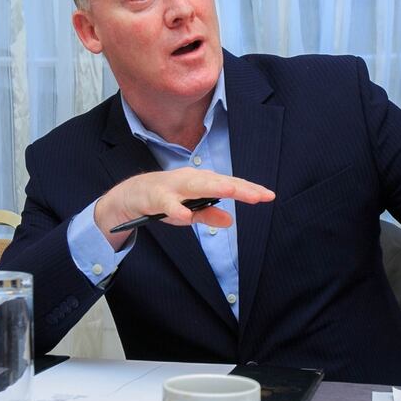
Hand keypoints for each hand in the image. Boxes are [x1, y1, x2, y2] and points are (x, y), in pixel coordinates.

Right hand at [94, 167, 274, 248]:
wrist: (131, 195)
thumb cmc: (164, 201)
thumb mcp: (189, 211)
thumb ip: (208, 215)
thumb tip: (230, 221)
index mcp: (200, 181)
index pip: (228, 184)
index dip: (248, 189)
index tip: (268, 195)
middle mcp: (190, 179)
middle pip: (218, 183)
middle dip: (239, 188)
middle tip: (261, 195)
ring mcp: (173, 187)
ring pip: (196, 186)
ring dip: (214, 189)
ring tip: (233, 193)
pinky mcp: (156, 197)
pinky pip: (168, 204)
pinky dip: (176, 209)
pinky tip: (185, 216)